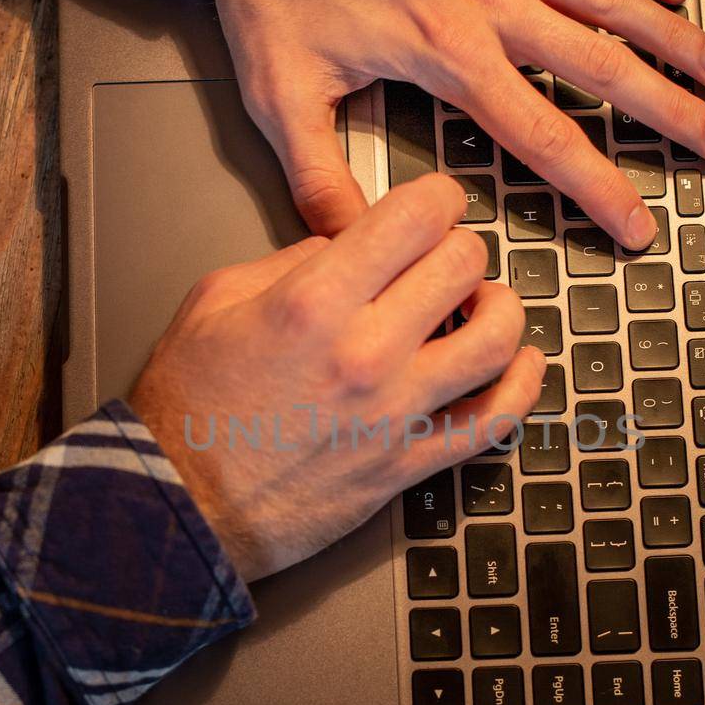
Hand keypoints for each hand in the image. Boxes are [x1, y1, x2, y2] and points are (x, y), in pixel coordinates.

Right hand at [129, 173, 544, 581]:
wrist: (180, 506)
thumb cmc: (187, 411)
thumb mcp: (216, 301)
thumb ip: (290, 261)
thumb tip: (347, 244)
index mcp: (314, 300)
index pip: (415, 218)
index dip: (437, 198)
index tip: (436, 205)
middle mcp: (364, 351)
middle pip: (463, 265)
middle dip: (459, 249)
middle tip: (446, 257)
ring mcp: (395, 412)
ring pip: (498, 338)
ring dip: (500, 309)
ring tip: (484, 304)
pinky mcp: (409, 463)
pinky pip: (493, 421)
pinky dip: (523, 385)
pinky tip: (524, 363)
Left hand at [211, 0, 704, 247]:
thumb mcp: (280, 92)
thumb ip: (318, 177)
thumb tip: (341, 243)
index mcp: (446, 53)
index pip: (544, 136)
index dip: (597, 186)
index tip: (635, 221)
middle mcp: (489, 1)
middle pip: (603, 66)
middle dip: (668, 112)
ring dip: (672, 36)